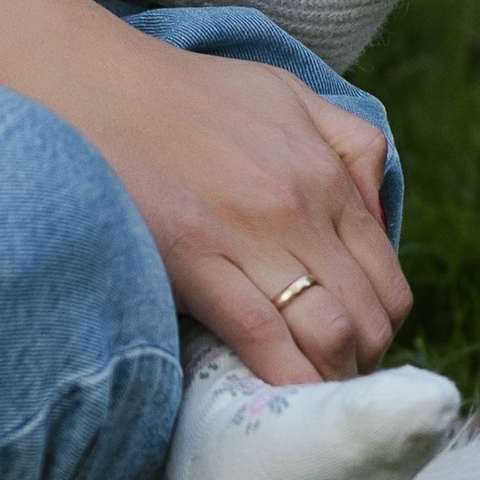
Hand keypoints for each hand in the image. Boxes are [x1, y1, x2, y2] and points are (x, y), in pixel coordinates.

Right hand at [58, 18, 408, 379]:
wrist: (93, 84)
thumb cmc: (185, 92)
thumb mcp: (287, 93)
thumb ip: (348, 144)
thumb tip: (379, 212)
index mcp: (324, 174)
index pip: (386, 278)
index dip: (379, 326)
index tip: (354, 345)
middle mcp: (300, 208)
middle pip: (368, 315)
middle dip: (362, 361)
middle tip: (330, 376)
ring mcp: (249, 237)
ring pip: (329, 333)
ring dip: (329, 375)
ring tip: (305, 387)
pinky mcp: (196, 261)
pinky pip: (262, 337)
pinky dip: (285, 376)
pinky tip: (279, 395)